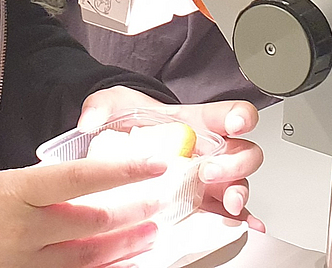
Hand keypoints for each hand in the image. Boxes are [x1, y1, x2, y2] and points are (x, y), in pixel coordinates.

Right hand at [0, 156, 174, 267]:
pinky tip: (107, 264)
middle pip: (93, 223)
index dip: (122, 173)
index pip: (80, 178)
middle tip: (160, 205)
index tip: (153, 165)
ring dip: (121, 247)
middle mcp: (22, 230)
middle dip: (132, 213)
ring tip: (147, 236)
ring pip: (86, 259)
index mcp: (12, 192)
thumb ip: (25, 188)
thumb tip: (62, 190)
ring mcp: (19, 265)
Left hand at [78, 87, 264, 231]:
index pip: (227, 113)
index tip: (235, 123)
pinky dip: (239, 219)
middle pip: (243, 152)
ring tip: (226, 203)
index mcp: (195, 121)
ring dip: (237, 193)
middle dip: (235, 163)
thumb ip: (101, 105)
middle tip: (211, 170)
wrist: (123, 141)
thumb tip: (88, 119)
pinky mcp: (203, 200)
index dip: (239, 116)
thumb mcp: (114, 104)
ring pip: (240, 183)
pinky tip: (243, 226)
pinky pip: (228, 211)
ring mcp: (210, 176)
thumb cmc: (130, 121)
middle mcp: (210, 149)